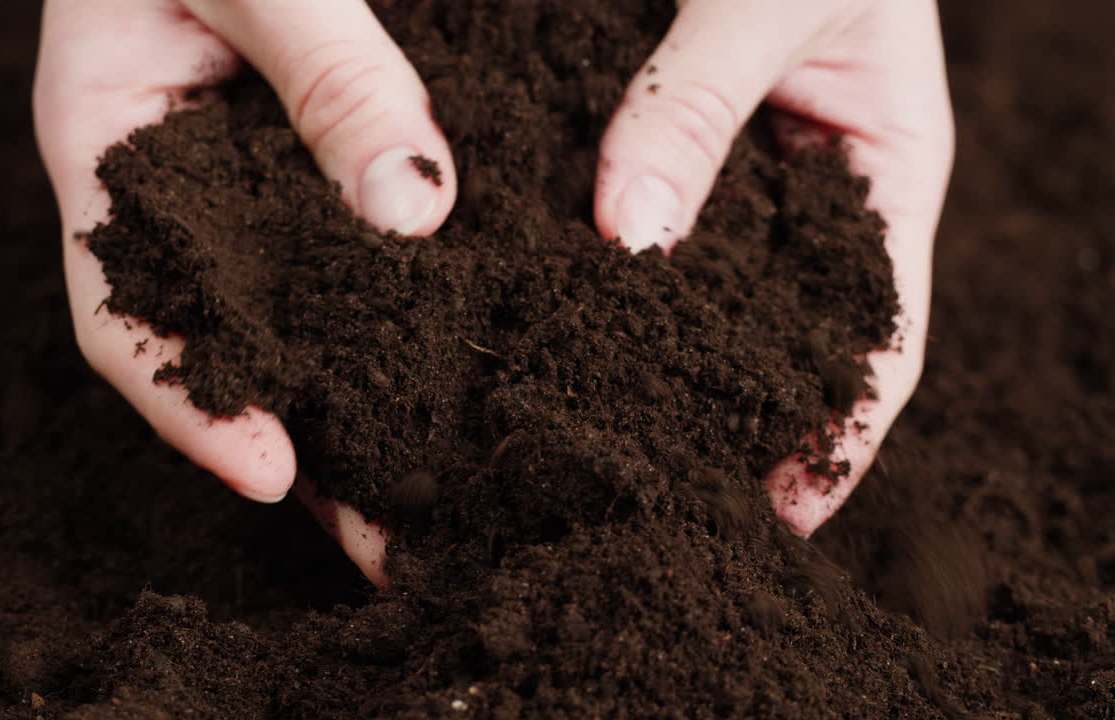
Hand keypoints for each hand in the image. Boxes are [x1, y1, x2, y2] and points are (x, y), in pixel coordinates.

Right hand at [33, 0, 459, 585]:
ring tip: (446, 503)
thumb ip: (325, 71)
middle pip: (234, 346)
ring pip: (309, 320)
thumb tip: (413, 209)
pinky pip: (374, 260)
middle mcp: (188, 193)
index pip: (124, 308)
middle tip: (387, 542)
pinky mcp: (339, 167)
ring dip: (370, 411)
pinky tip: (479, 383)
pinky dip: (415, 327)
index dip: (189, 401)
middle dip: (306, 447)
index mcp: (114, 149)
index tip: (269, 472)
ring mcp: (264, 189)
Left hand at [593, 0, 952, 534]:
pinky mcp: (631, 144)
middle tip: (657, 515)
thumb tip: (631, 240)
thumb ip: (702, 104)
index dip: (838, 434)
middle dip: (725, 424)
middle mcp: (791, 193)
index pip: (876, 337)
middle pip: (768, 338)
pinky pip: (605, 227)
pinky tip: (514, 329)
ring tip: (573, 453)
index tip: (784, 516)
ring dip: (638, 366)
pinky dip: (571, 282)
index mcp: (878, 173)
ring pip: (678, 293)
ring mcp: (711, 173)